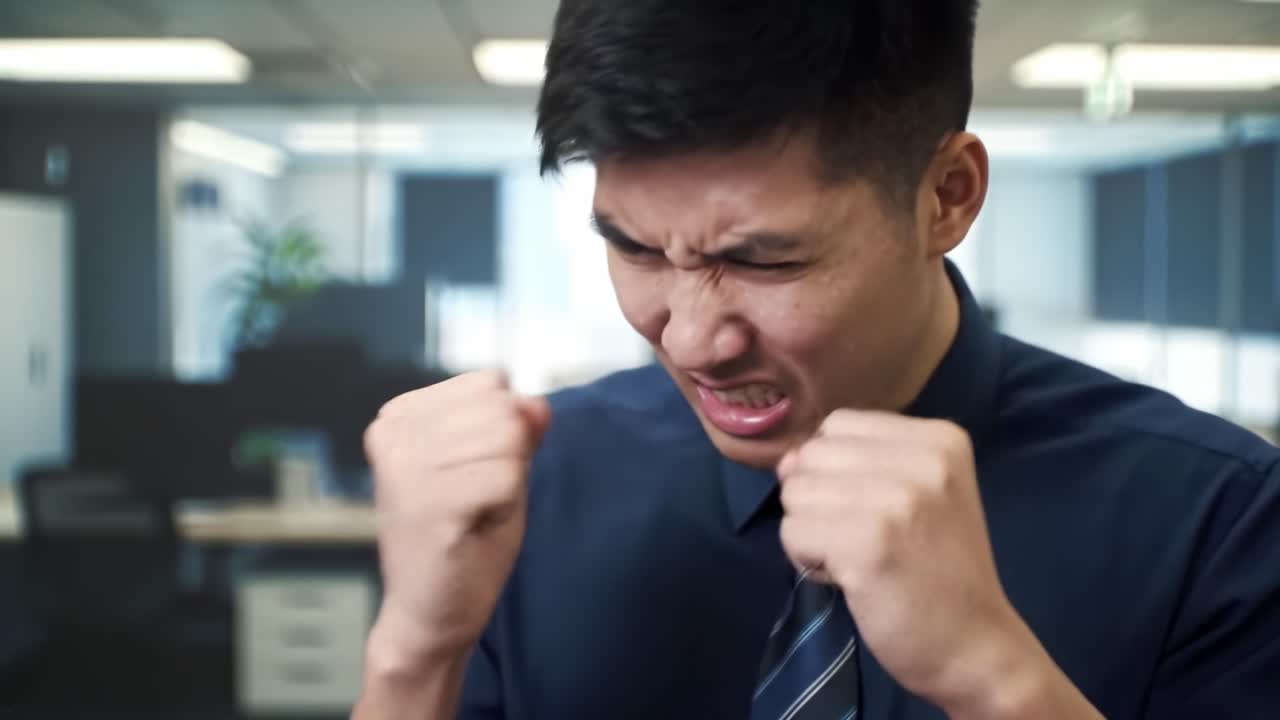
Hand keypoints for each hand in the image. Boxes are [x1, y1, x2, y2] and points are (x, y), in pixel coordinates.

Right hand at [363, 370, 550, 663]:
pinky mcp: (427, 501)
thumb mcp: (495, 467)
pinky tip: (472, 529)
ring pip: (507, 440)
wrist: (431, 615)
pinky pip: (505, 478)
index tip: (469, 475)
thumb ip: (516, 429)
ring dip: (507, 484)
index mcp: (400, 416)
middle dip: (508, 458)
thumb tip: (537, 404)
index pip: (490, 383)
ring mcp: (405, 466)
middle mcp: (393, 433)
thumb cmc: (464, 537)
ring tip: (473, 513)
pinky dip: (504, 507)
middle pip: (502, 408)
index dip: (502, 433)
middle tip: (476, 500)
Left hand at [776, 410, 1038, 713]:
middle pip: (811, 455)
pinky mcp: (868, 542)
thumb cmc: (939, 572)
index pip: (838, 424)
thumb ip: (855, 463)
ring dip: (812, 533)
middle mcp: (924, 458)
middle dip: (819, 501)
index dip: (836, 470)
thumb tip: (785, 460)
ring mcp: (898, 499)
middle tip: (865, 541)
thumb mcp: (919, 493)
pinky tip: (849, 579)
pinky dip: (806, 561)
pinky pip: (793, 532)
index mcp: (941, 437)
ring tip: (858, 560)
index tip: (873, 511)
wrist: (976, 648)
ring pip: (795, 493)